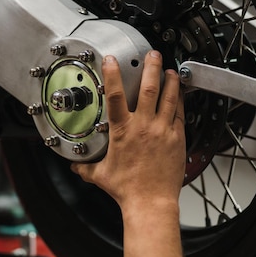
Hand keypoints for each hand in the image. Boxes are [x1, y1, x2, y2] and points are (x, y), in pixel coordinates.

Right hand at [71, 50, 185, 256]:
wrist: (151, 202)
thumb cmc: (128, 189)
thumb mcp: (101, 176)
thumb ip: (86, 167)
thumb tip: (75, 166)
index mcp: (123, 131)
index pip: (116, 95)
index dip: (112, 74)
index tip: (111, 59)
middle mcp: (144, 126)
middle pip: (150, 88)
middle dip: (151, 67)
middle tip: (152, 54)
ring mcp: (163, 131)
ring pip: (169, 97)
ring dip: (170, 80)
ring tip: (170, 69)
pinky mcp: (177, 138)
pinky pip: (180, 113)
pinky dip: (180, 100)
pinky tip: (180, 93)